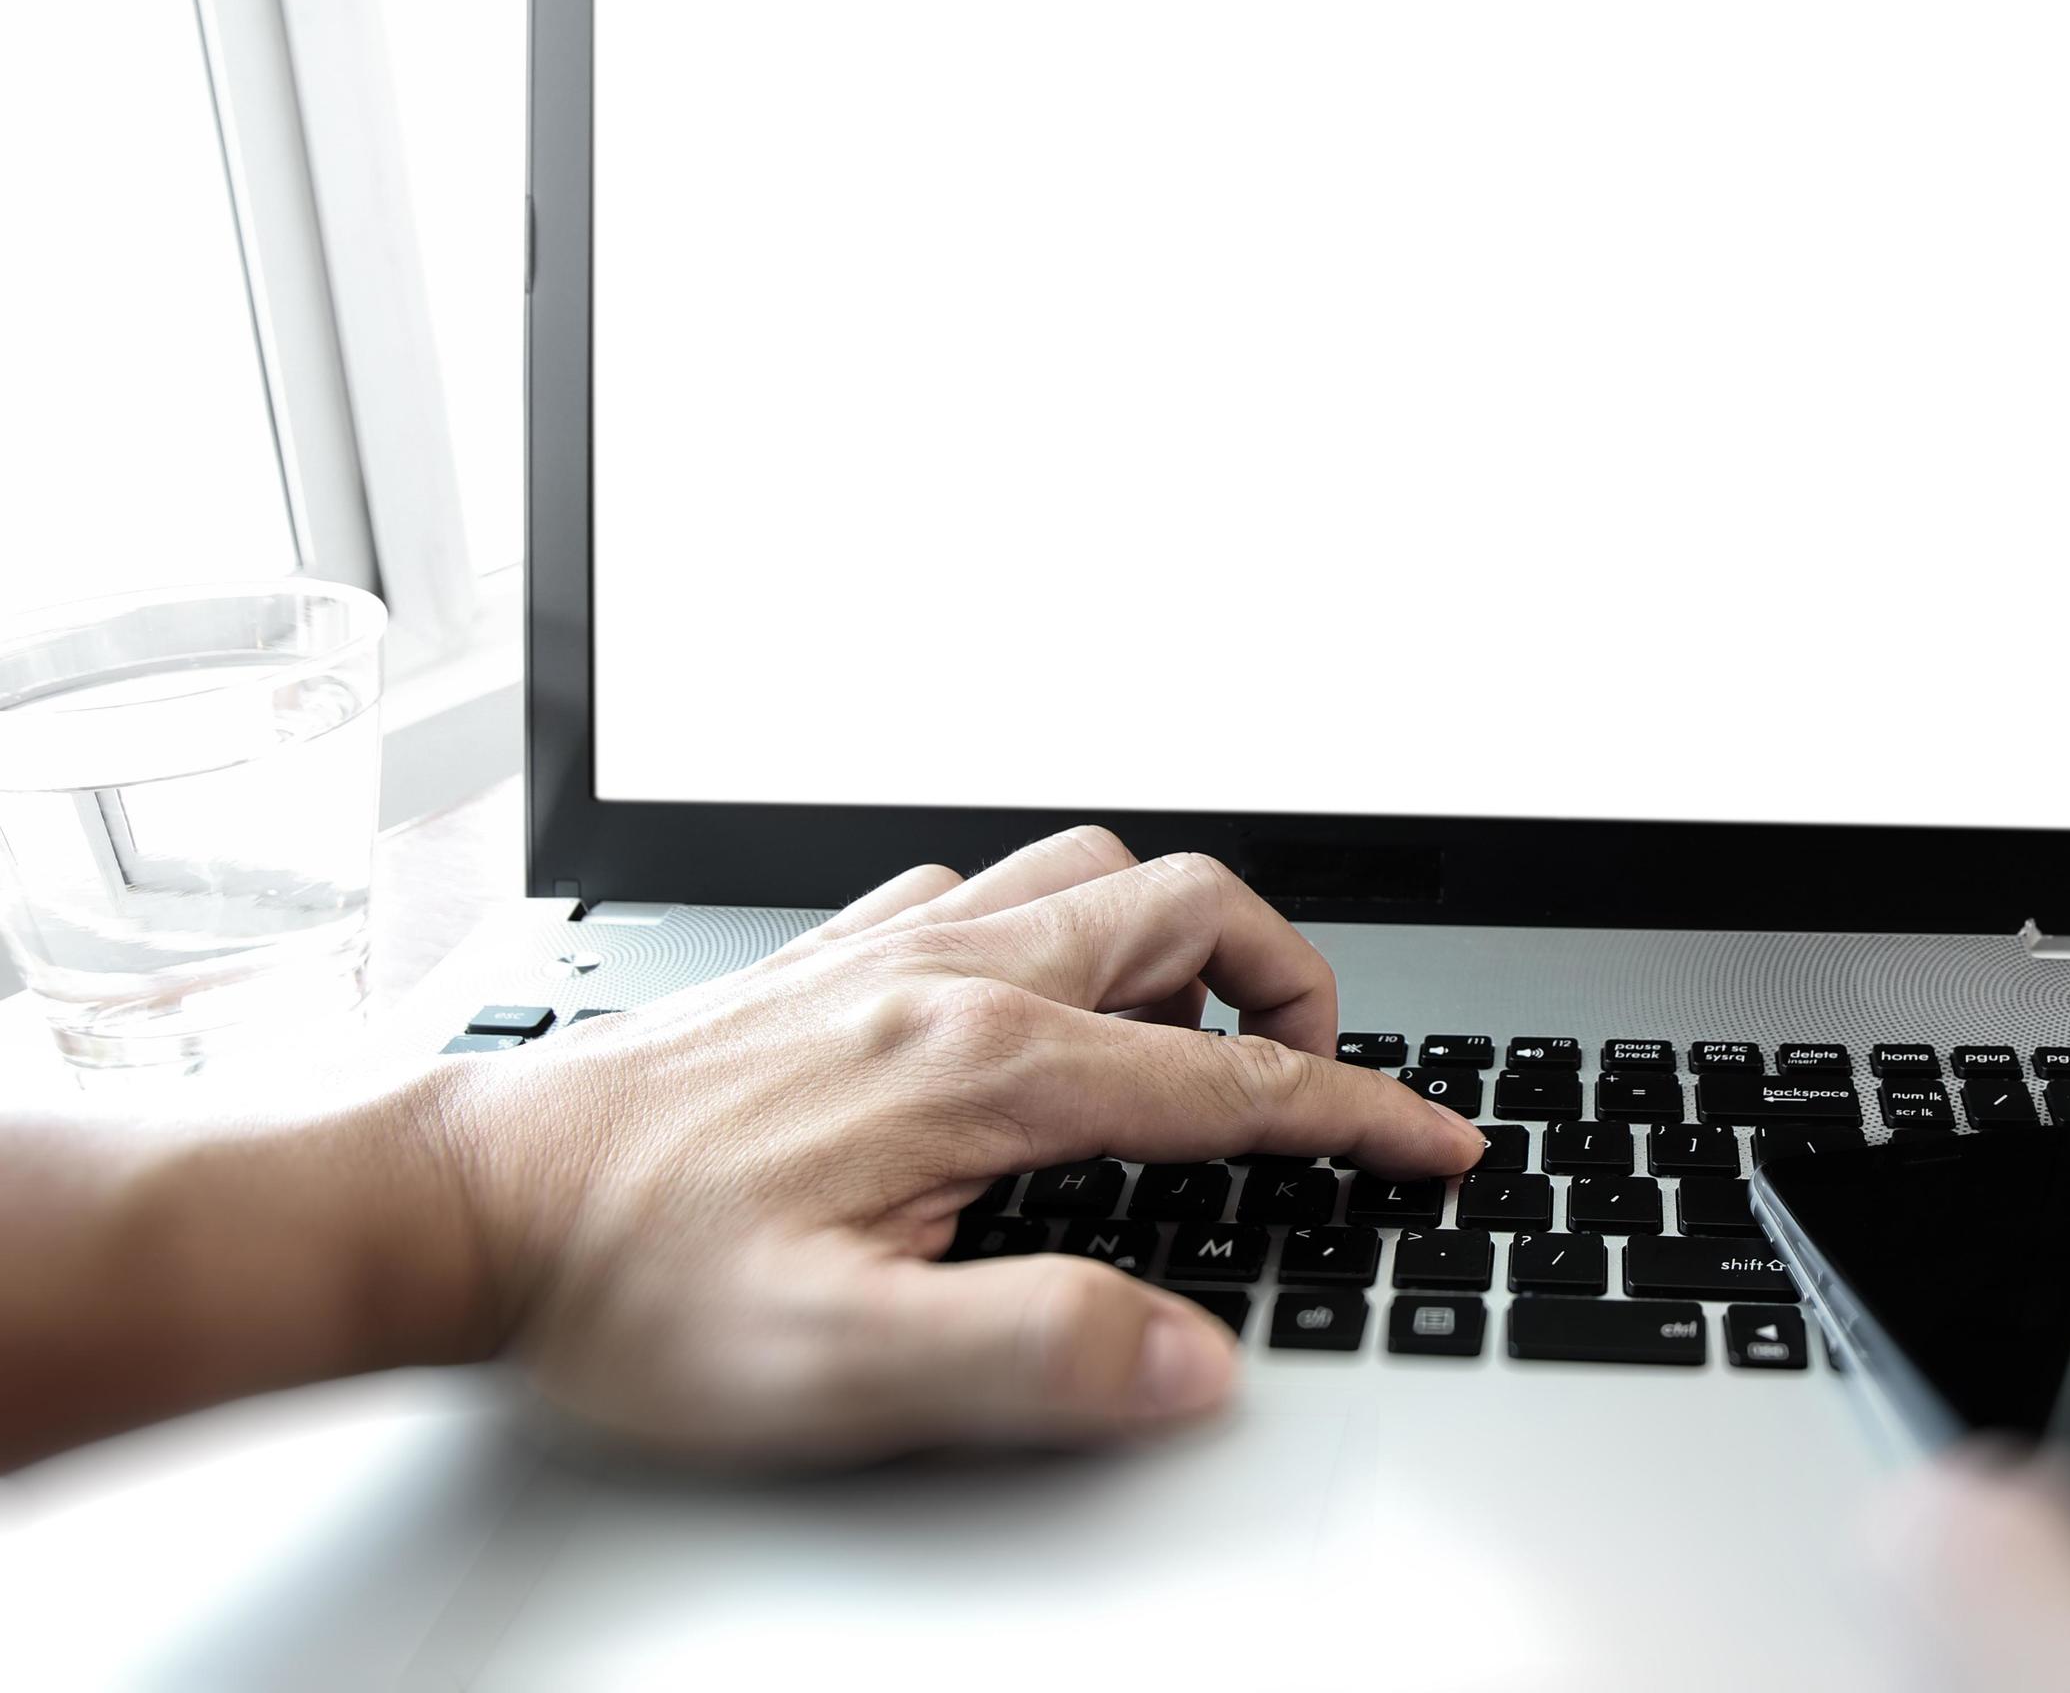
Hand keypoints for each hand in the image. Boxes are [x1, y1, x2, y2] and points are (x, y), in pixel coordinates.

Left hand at [426, 827, 1484, 1464]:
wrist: (469, 1207)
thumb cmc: (634, 1286)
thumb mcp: (842, 1365)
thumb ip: (1038, 1354)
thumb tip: (1197, 1359)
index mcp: (982, 1070)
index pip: (1231, 1077)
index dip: (1357, 1116)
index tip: (1434, 1146)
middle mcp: (951, 977)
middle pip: (1189, 912)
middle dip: (1294, 983)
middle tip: (1318, 1073)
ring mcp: (892, 949)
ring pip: (1098, 871)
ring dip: (1184, 935)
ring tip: (1198, 1028)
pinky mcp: (836, 953)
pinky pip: (992, 883)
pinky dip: (1065, 920)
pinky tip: (1038, 994)